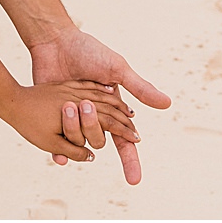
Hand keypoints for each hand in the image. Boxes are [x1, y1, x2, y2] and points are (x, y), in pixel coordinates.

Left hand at [31, 27, 169, 185]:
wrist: (55, 42)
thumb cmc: (88, 52)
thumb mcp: (117, 68)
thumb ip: (139, 88)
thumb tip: (167, 103)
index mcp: (111, 108)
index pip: (124, 140)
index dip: (130, 160)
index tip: (134, 180)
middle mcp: (93, 118)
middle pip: (100, 140)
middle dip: (94, 126)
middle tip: (85, 105)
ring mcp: (74, 120)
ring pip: (80, 142)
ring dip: (75, 129)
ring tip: (69, 105)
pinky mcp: (54, 120)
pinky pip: (58, 145)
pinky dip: (59, 152)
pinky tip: (57, 153)